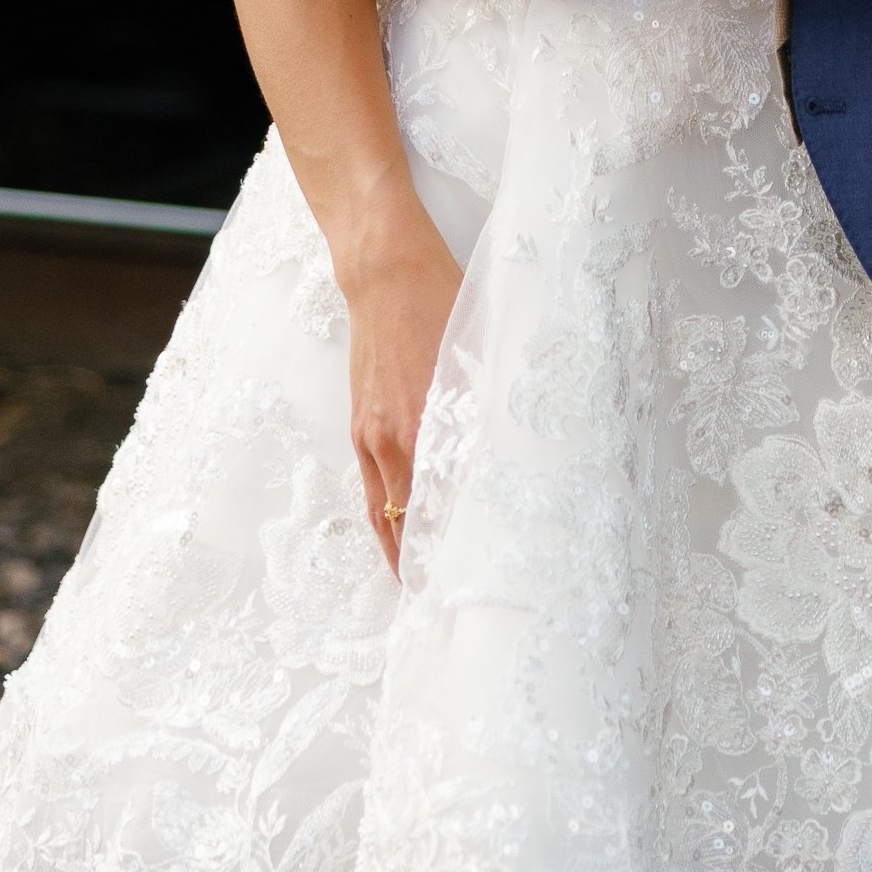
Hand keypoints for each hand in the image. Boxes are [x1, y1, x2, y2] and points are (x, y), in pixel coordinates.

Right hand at [336, 192, 463, 574]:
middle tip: (445, 598)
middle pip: (410, 518)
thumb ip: (485, 409)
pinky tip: (395, 533)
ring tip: (417, 584)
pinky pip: (370, 485)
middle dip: (424, 561)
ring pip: (384, 509)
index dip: (456, 542)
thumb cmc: (438, 303)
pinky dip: (382, 515)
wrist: (383, 273)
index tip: (475, 572)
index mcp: (427, 425)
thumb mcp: (477, 356)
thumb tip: (511, 449)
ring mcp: (371, 433)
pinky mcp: (360, 423)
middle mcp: (394, 438)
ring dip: (399, 547)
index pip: (443, 503)